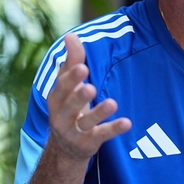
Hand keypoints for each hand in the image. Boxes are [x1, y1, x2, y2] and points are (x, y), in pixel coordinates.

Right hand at [45, 33, 131, 160]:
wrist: (65, 147)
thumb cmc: (68, 106)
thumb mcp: (67, 86)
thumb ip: (71, 61)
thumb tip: (71, 35)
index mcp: (56, 99)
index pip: (61, 87)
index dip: (70, 78)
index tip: (82, 67)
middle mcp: (61, 116)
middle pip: (69, 106)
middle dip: (79, 96)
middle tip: (90, 86)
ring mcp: (75, 131)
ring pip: (86, 122)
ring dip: (98, 113)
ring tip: (112, 103)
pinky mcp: (89, 143)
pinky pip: (102, 135)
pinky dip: (113, 129)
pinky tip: (127, 122)